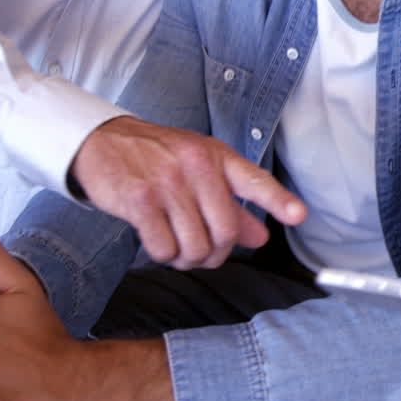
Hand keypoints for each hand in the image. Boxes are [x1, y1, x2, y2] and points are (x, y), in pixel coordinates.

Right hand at [72, 116, 306, 269]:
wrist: (102, 141)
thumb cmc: (156, 156)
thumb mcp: (198, 169)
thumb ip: (231, 203)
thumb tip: (261, 237)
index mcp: (216, 157)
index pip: (254, 180)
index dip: (279, 200)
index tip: (299, 215)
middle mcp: (196, 166)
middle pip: (225, 231)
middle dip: (216, 253)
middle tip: (203, 254)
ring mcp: (167, 182)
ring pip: (195, 245)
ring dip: (188, 259)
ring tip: (178, 249)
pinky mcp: (140, 200)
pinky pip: (164, 248)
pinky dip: (164, 255)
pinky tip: (158, 243)